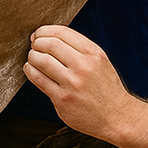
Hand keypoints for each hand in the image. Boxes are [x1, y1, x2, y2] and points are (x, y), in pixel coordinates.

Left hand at [24, 25, 133, 141]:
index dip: (44, 31)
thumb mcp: (100, 61)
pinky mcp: (62, 99)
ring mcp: (72, 83)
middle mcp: (83, 66)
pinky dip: (30, 71)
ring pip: (41, 61)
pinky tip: (31, 70)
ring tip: (32, 58)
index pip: (62, 33)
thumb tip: (48, 37)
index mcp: (93, 53)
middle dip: (36, 43)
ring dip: (32, 56)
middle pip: (50, 44)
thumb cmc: (106, 88)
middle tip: (34, 46)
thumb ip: (79, 48)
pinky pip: (39, 79)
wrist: (116, 116)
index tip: (38, 35)